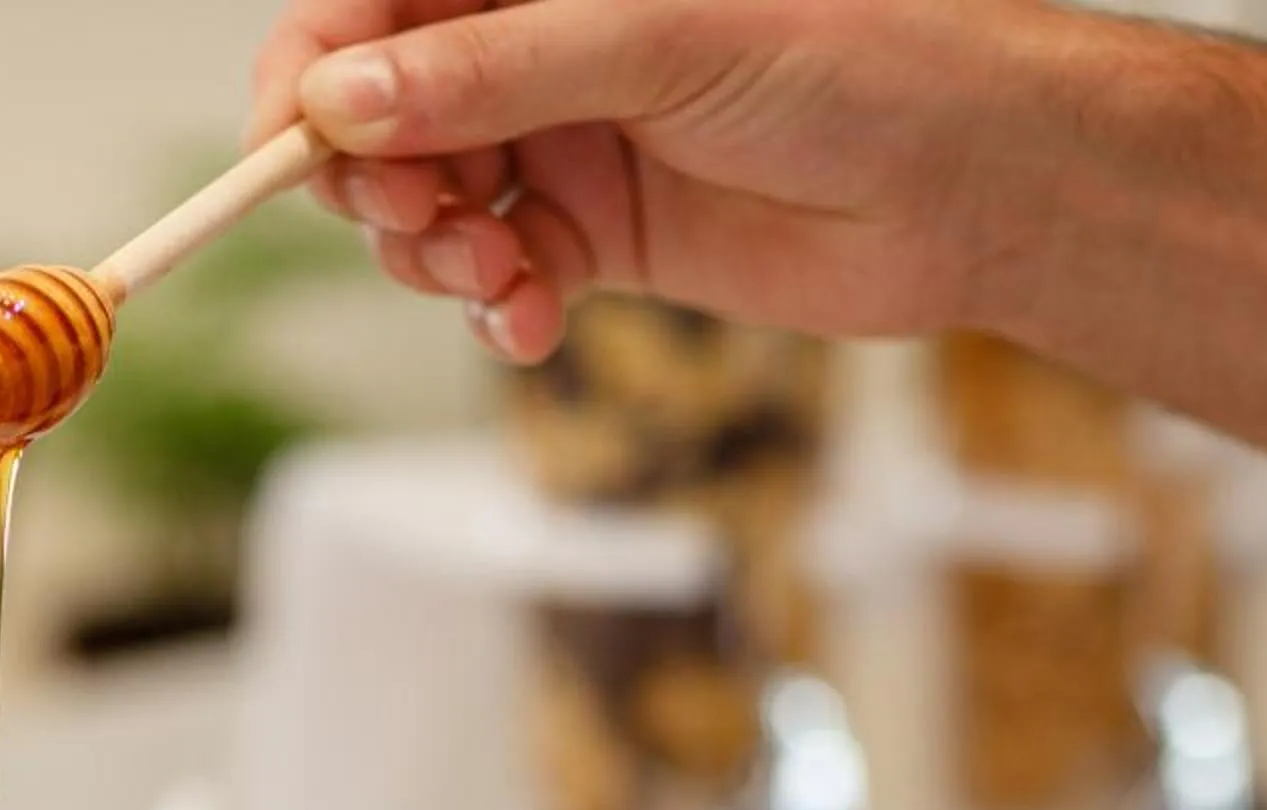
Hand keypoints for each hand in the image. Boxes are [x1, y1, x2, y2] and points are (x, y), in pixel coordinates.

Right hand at [249, 0, 1061, 359]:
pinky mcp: (595, 235)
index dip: (313, 75)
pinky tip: (533, 320)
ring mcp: (562, 139)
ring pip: (424, 206)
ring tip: (502, 276)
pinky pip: (492, 276)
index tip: (287, 150)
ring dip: (434, 254)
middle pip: (376, 115)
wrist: (979, 178)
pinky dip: (492, 308)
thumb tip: (343, 103)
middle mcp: (536, 44)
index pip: (371, 8)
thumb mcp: (659, 38)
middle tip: (425, 221)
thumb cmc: (863, 54)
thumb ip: (491, 71)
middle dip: (375, 180)